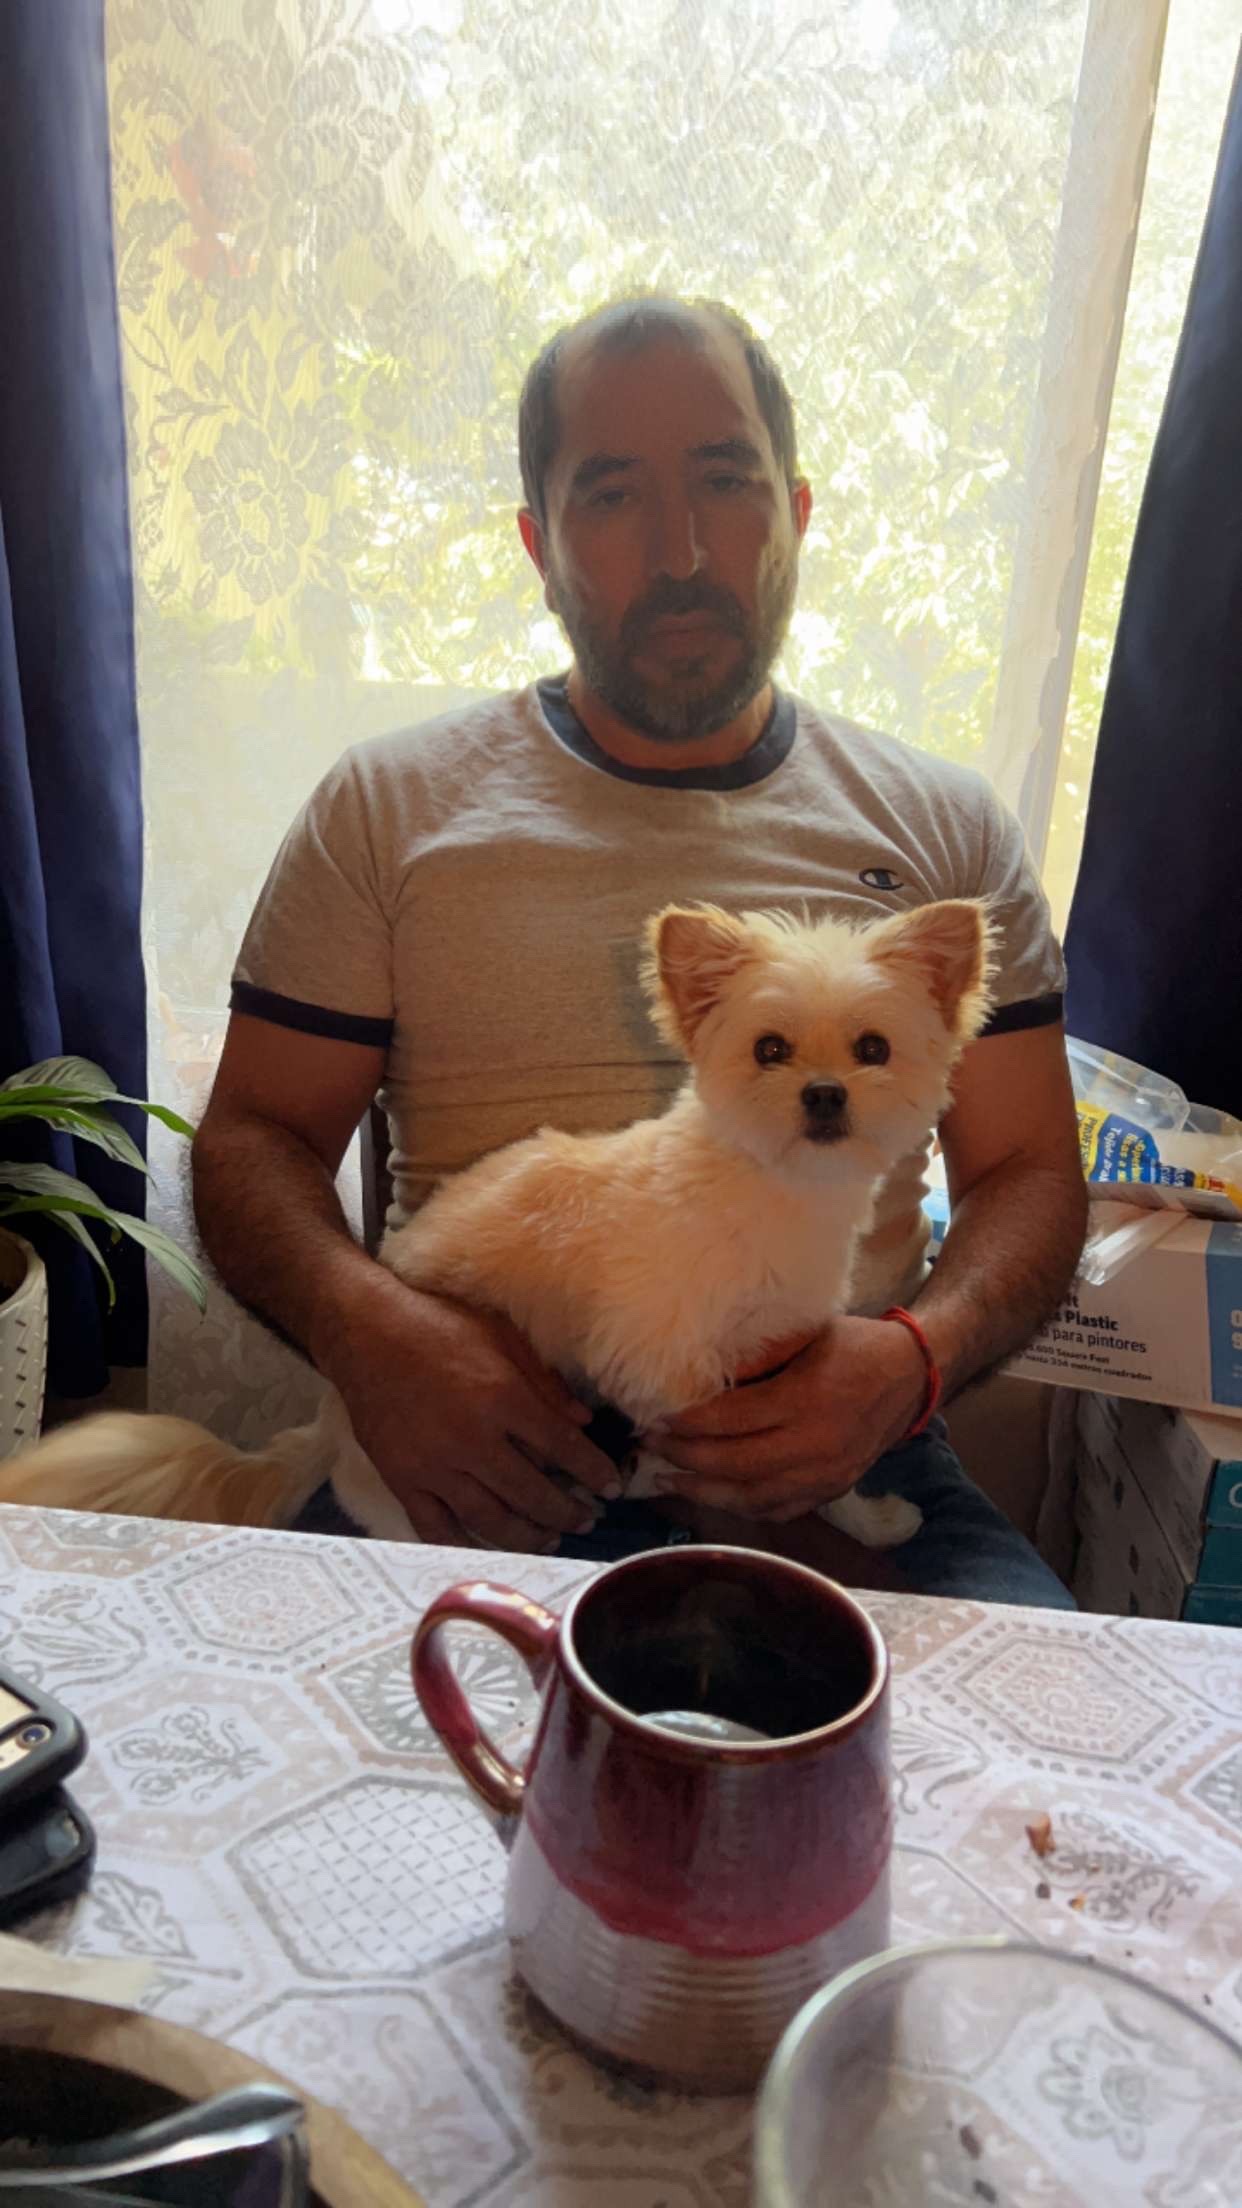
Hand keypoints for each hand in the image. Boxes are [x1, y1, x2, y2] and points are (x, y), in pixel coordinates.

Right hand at [322, 1279, 620, 1549]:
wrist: (365, 1331)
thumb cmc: (438, 1326)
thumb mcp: (501, 1335)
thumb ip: (545, 1381)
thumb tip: (584, 1422)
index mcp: (502, 1397)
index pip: (563, 1449)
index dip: (594, 1472)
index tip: (612, 1487)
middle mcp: (471, 1439)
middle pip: (533, 1493)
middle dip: (569, 1511)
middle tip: (588, 1518)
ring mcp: (434, 1465)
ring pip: (491, 1520)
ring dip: (529, 1536)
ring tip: (552, 1538)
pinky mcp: (402, 1480)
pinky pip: (437, 1528)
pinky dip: (467, 1546)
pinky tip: (491, 1549)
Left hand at [643, 1315, 927, 1521]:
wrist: (910, 1376)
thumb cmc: (853, 1345)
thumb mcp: (805, 1335)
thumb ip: (757, 1359)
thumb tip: (697, 1374)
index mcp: (805, 1399)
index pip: (731, 1420)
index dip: (687, 1423)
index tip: (656, 1418)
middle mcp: (814, 1444)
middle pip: (733, 1463)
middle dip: (684, 1458)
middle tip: (649, 1447)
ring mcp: (825, 1474)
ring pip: (751, 1496)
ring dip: (704, 1491)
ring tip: (667, 1479)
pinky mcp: (831, 1490)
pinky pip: (777, 1510)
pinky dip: (740, 1506)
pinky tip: (713, 1496)